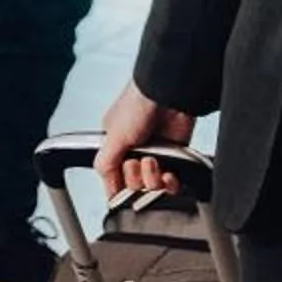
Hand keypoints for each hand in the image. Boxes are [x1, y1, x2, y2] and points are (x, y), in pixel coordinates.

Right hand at [93, 81, 195, 198]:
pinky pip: (172, 182)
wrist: (168, 93)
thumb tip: (108, 188)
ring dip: (153, 180)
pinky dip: (171, 184)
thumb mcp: (113, 137)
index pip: (114, 179)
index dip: (120, 187)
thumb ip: (105, 164)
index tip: (123, 186)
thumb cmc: (138, 103)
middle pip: (134, 187)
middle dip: (137, 180)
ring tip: (153, 162)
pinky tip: (168, 175)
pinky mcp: (176, 156)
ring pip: (153, 187)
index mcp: (116, 146)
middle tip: (138, 162)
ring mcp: (157, 154)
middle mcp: (135, 151)